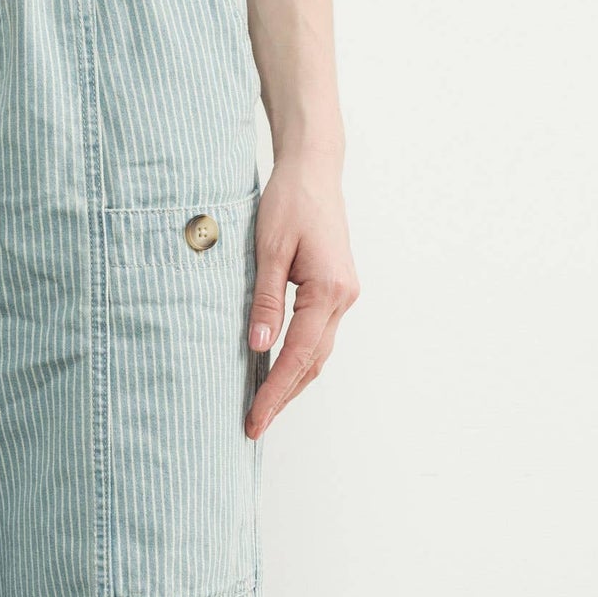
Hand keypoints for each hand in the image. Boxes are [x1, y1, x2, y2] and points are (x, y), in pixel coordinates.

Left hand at [245, 154, 358, 437]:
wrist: (314, 169)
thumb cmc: (289, 201)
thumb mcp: (269, 250)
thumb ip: (266, 301)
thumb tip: (260, 347)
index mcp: (329, 290)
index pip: (298, 355)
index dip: (274, 391)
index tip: (254, 419)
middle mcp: (344, 298)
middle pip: (312, 363)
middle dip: (282, 397)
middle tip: (253, 426)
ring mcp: (344, 295)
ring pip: (318, 353)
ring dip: (292, 383)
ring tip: (263, 410)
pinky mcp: (337, 291)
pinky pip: (317, 336)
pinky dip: (298, 360)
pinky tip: (276, 373)